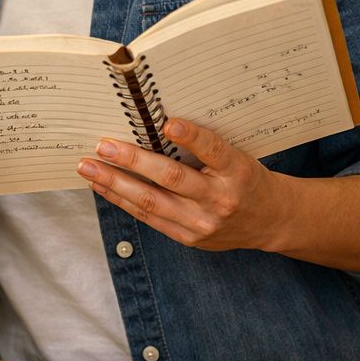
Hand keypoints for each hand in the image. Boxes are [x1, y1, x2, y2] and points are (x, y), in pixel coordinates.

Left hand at [75, 118, 287, 251]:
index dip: (192, 137)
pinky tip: (102, 186)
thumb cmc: (246, 179)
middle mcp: (220, 199)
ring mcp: (203, 223)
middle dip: (132, 161)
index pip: (214, 151)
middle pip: (172, 178)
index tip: (168, 124)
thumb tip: (154, 122)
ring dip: (114, 183)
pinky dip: (121, 200)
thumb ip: (204, 147)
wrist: (270, 220)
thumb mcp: (238, 156)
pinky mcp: (188, 238)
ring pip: (152, 202)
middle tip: (103, 145)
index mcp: (237, 171)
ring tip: (89, 167)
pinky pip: (149, 217)